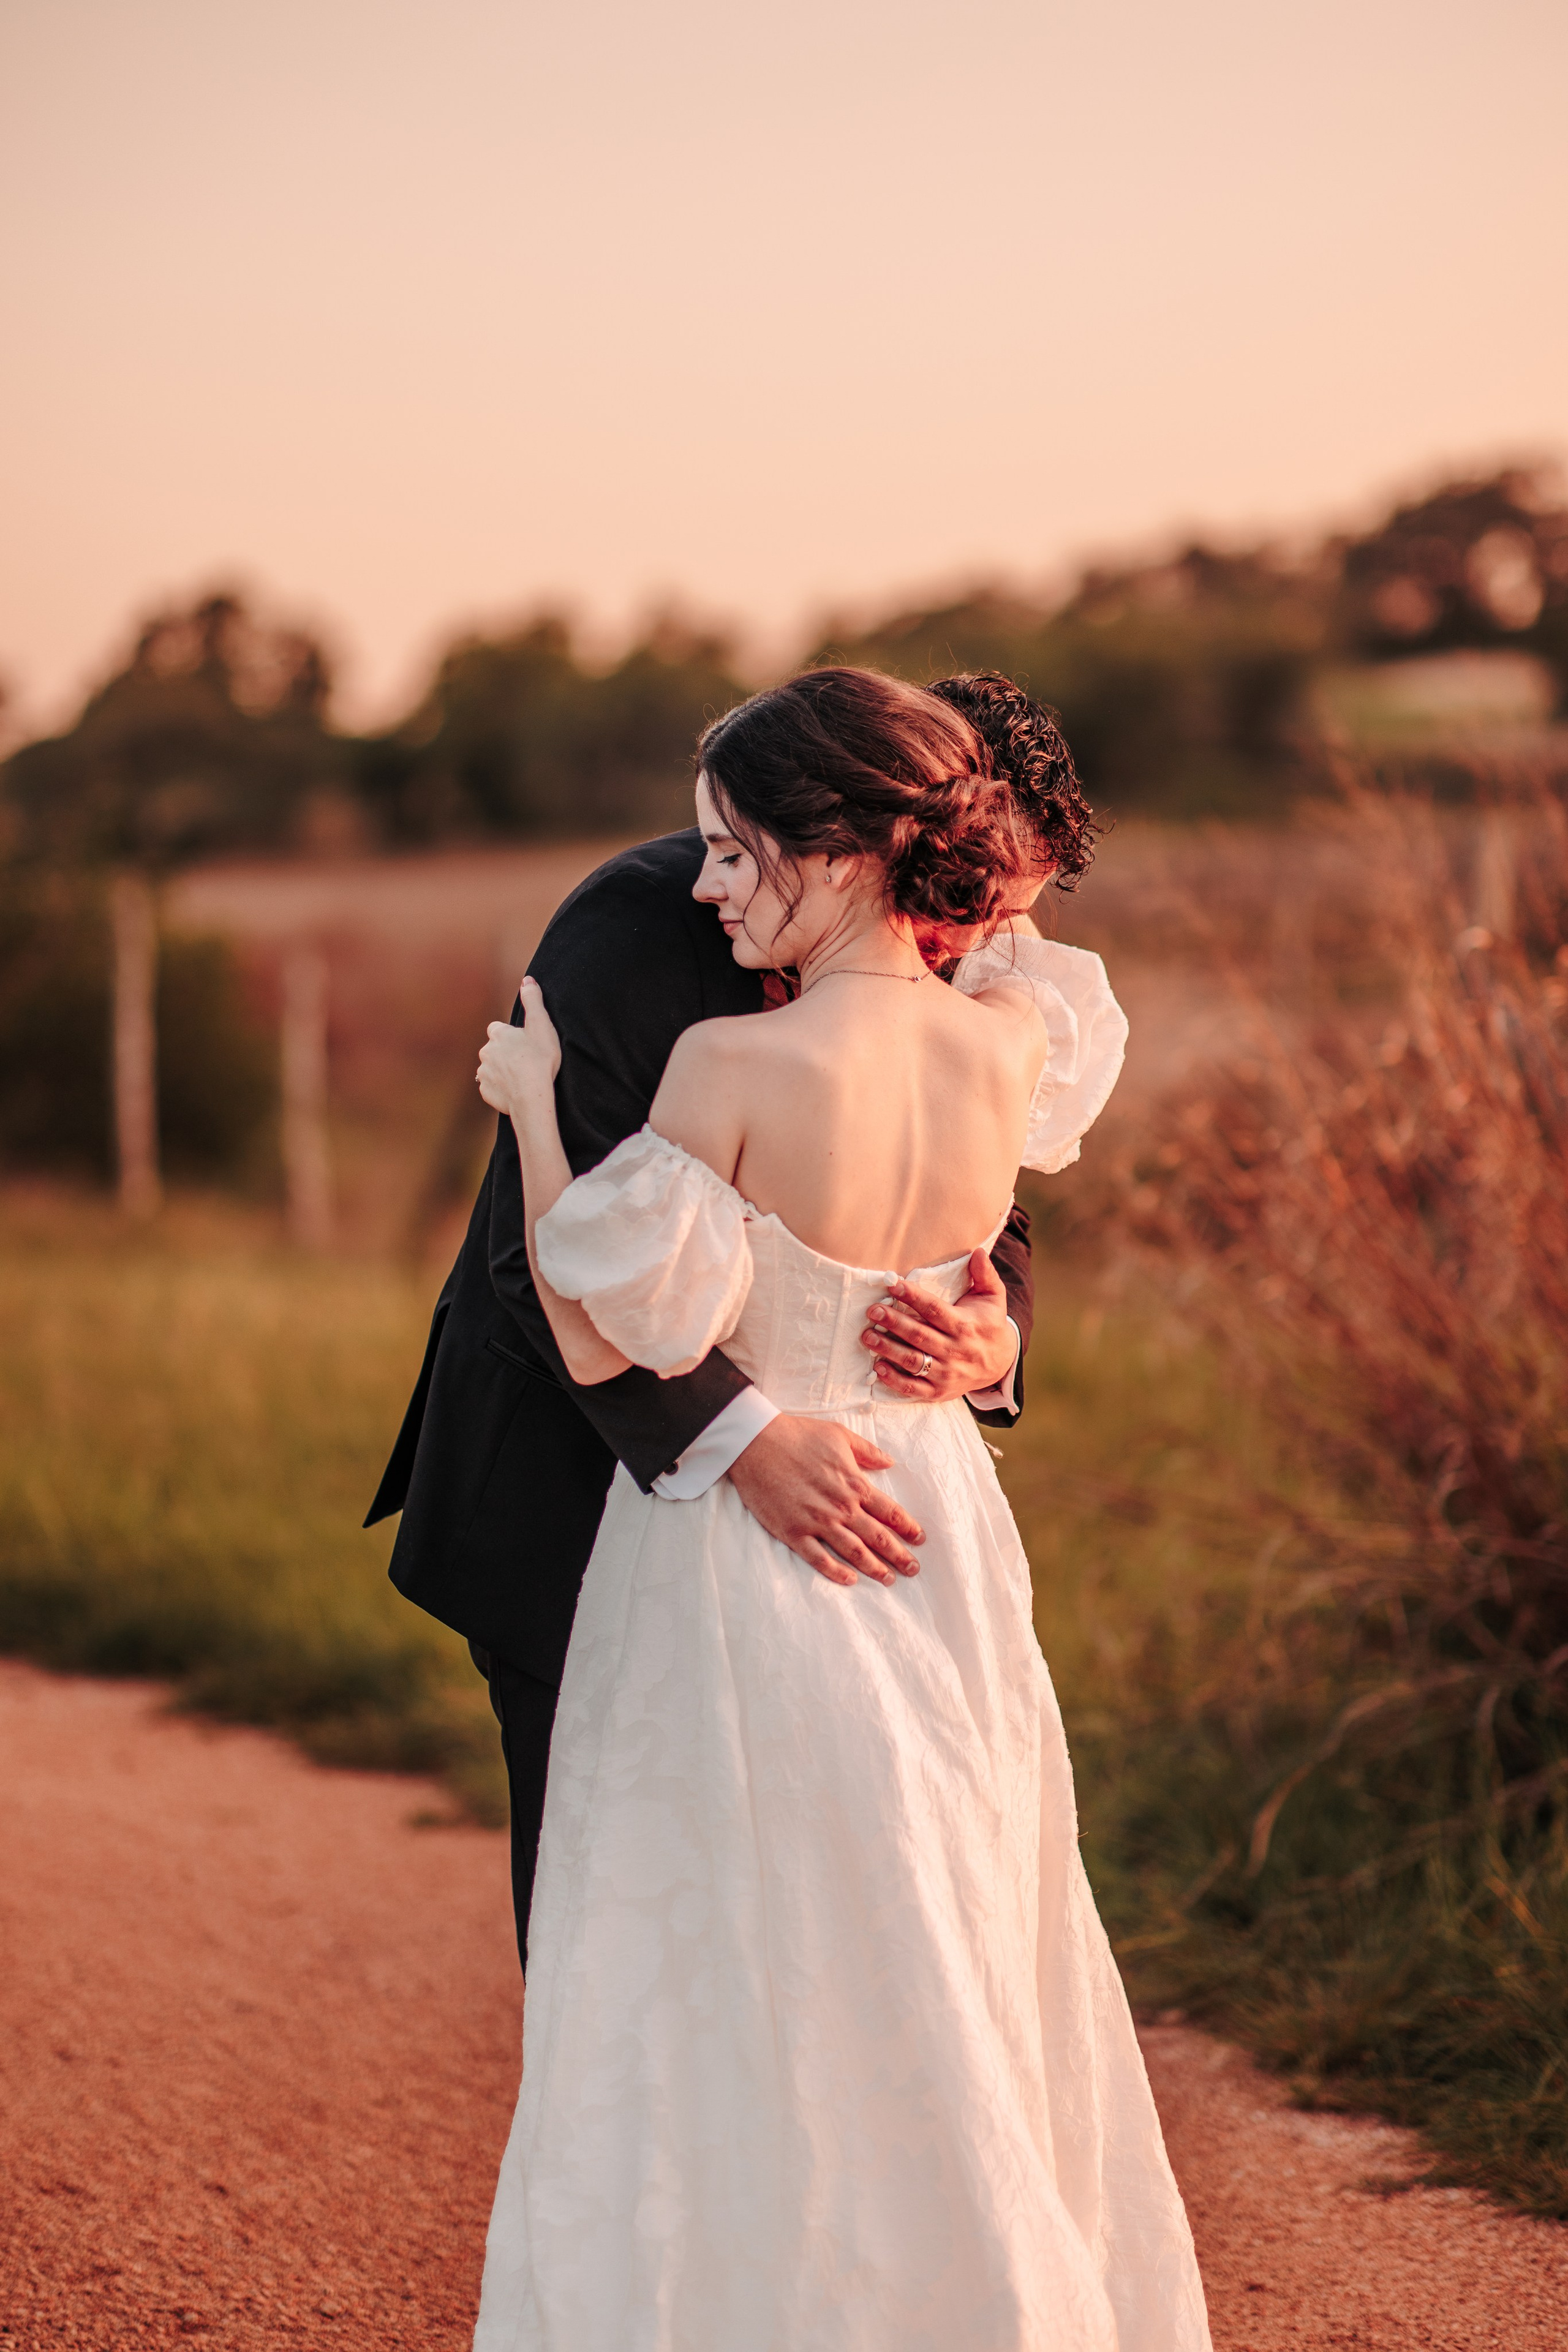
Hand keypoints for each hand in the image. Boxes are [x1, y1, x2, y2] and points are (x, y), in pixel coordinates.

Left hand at [476, 976, 560, 1115]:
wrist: (532, 1096)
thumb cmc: (539, 1059)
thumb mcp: (541, 1024)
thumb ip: (533, 1000)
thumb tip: (527, 980)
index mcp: (498, 1034)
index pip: (498, 1029)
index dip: (510, 1035)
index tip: (523, 1043)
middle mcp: (485, 1051)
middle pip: (494, 1049)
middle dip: (505, 1053)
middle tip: (525, 1060)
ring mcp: (484, 1072)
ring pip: (492, 1068)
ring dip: (503, 1071)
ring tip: (521, 1077)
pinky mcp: (486, 1091)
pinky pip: (492, 1087)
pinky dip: (501, 1088)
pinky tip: (515, 1090)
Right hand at [726, 1414, 924, 1588]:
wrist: (756, 1443)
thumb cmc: (798, 1434)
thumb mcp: (839, 1435)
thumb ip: (868, 1451)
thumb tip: (890, 1463)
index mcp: (854, 1484)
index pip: (889, 1512)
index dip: (908, 1527)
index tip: (919, 1539)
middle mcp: (840, 1507)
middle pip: (878, 1537)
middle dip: (899, 1555)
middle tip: (913, 1569)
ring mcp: (817, 1522)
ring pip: (853, 1552)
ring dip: (874, 1567)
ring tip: (889, 1579)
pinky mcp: (794, 1532)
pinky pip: (819, 1558)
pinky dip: (836, 1572)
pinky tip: (850, 1580)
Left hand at [860, 1249, 1015, 1401]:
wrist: (1001, 1364)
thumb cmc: (989, 1324)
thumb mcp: (993, 1297)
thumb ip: (985, 1274)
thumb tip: (977, 1251)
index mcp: (965, 1326)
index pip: (934, 1309)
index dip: (912, 1296)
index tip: (892, 1283)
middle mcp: (955, 1350)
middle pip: (919, 1335)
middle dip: (894, 1322)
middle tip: (872, 1310)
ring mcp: (946, 1373)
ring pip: (913, 1361)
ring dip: (888, 1349)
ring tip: (867, 1335)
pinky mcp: (939, 1391)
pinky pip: (913, 1388)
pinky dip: (894, 1380)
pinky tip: (878, 1366)